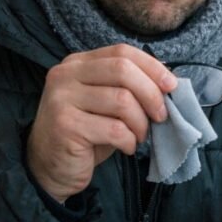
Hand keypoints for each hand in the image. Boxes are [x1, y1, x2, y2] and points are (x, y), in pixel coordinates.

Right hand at [26, 44, 176, 202]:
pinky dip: (129, 140)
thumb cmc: (86, 133)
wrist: (49, 169)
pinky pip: (115, 129)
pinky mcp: (65, 126)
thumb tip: (169, 82)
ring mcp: (62, 99)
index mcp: (77, 63)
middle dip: (151, 94)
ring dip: (141, 122)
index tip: (171, 86)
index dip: (152, 67)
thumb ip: (128, 87)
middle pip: (123, 70)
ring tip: (139, 135)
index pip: (122, 52)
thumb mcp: (106, 103)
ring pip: (122, 101)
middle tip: (161, 116)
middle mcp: (65, 75)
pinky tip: (126, 147)